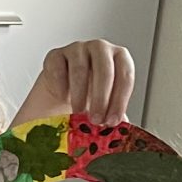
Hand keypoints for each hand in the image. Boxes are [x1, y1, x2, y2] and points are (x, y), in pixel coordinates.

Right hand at [16, 40, 135, 126]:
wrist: (60, 95)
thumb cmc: (88, 98)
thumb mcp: (106, 106)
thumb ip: (116, 114)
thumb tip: (125, 132)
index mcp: (119, 58)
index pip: (125, 75)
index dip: (120, 100)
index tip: (113, 120)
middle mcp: (100, 49)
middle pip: (104, 69)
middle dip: (101, 98)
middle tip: (96, 119)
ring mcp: (77, 49)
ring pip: (79, 68)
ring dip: (80, 95)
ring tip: (78, 113)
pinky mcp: (55, 54)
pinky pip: (58, 68)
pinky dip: (61, 86)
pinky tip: (62, 98)